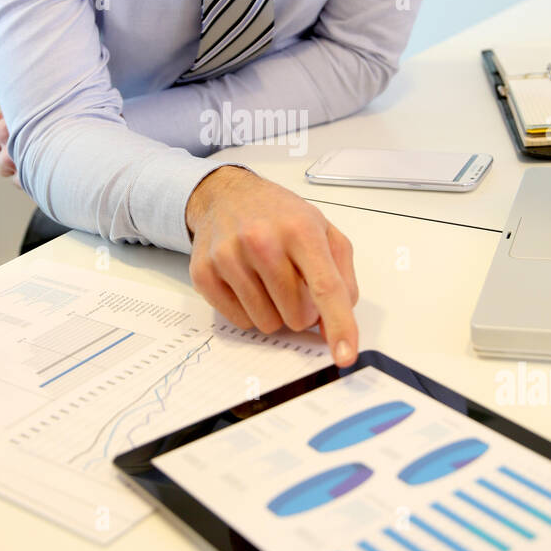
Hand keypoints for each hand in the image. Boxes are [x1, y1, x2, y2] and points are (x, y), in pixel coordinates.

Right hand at [185, 166, 358, 366]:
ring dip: (275, 312)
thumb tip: (335, 327)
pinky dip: (249, 311)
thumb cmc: (280, 215)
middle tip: (294, 284)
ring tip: (268, 281)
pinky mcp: (204, 273)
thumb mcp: (324, 231)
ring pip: (267, 324)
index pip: (325, 287)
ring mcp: (228, 258)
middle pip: (297, 315)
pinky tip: (247, 282)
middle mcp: (262, 242)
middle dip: (302, 311)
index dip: (340, 325)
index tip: (346, 356)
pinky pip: (240, 321)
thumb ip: (341, 278)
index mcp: (300, 230)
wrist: (227, 194)